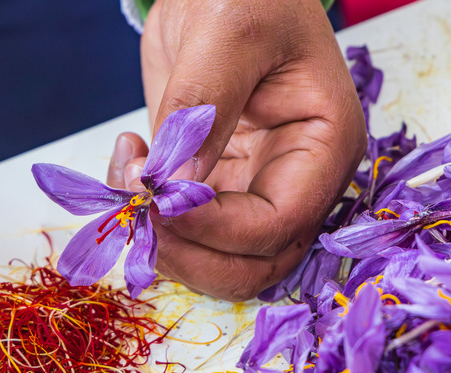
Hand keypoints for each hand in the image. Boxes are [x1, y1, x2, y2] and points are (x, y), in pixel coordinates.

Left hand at [108, 0, 366, 299]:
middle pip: (252, 264)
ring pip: (216, 260)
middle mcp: (294, 179)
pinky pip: (184, 229)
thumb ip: (204, 104)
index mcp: (323, 144)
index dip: (215, 226)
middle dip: (189, 252)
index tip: (156, 201)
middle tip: (138, 208)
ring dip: (163, 242)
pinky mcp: (213, 183)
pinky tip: (129, 162)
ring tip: (128, 175)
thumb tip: (176, 183)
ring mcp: (253, 186)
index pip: (278, 222)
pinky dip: (149, 216)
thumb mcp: (229, 30)